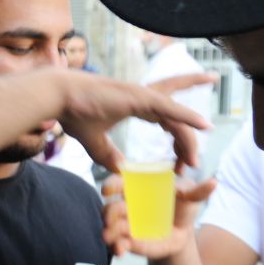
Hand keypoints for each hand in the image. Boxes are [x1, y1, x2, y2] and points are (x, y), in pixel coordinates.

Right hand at [43, 70, 212, 172]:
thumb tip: (120, 169)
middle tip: (193, 162)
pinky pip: (171, 109)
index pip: (167, 115)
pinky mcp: (140, 97)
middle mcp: (144, 96)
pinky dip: (188, 117)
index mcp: (135, 103)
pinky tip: (205, 126)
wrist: (58, 97)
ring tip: (195, 161)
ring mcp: (143, 95)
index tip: (183, 160)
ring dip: (189, 138)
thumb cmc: (72, 113)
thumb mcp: (93, 140)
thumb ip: (107, 154)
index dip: (178, 135)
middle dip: (190, 136)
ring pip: (177, 117)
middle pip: (178, 116)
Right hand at [102, 172, 218, 258]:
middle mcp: (126, 205)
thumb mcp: (190, 197)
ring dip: (108, 232)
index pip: (119, 182)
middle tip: (110, 219)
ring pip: (110, 226)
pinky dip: (117, 247)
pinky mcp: (128, 241)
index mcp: (137, 188)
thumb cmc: (181, 207)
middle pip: (110, 206)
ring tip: (110, 238)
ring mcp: (125, 224)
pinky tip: (120, 251)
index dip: (111, 184)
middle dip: (108, 212)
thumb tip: (214, 182)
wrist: (180, 232)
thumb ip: (198, 191)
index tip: (108, 190)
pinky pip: (117, 244)